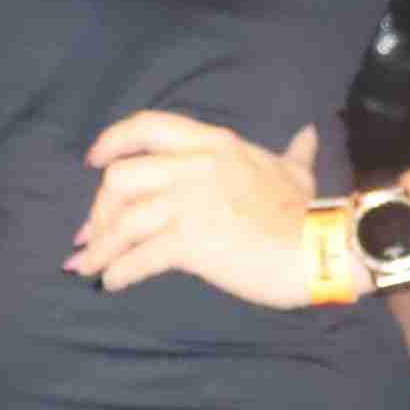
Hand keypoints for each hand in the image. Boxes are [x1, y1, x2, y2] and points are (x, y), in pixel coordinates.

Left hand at [69, 113, 323, 306]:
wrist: (321, 247)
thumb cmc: (308, 212)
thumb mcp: (296, 171)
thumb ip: (293, 152)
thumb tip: (307, 133)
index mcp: (213, 144)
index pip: (147, 127)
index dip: (112, 141)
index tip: (93, 161)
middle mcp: (194, 166)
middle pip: (120, 177)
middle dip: (99, 209)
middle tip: (93, 234)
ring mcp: (190, 204)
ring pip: (123, 221)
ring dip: (99, 248)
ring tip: (88, 267)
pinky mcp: (191, 243)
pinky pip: (139, 257)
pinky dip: (119, 272)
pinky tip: (113, 283)